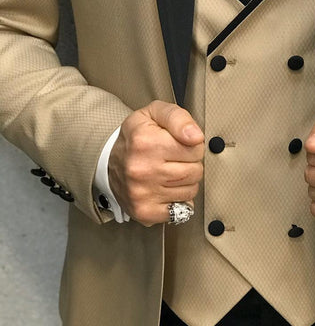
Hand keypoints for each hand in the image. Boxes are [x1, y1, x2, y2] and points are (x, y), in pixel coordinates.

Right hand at [108, 100, 203, 226]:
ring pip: (191, 189)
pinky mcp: (145, 211)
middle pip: (195, 170)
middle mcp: (141, 169)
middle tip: (174, 158)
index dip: (192, 144)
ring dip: (186, 181)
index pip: (195, 147)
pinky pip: (183, 208)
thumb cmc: (138, 136)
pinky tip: (166, 189)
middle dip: (191, 163)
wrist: (109, 161)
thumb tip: (195, 136)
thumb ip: (178, 118)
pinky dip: (179, 199)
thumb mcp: (155, 113)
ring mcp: (142, 193)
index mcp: (144, 141)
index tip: (179, 143)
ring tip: (169, 172)